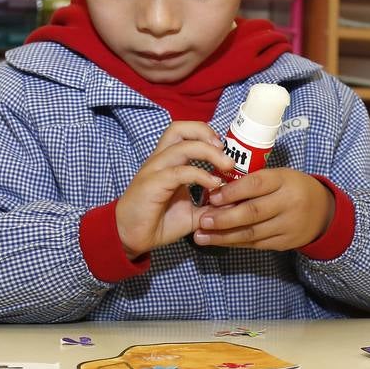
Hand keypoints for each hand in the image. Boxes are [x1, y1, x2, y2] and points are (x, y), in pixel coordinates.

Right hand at [115, 122, 233, 259]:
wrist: (131, 239)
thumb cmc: (159, 222)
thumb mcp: (194, 213)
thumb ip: (213, 206)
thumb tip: (238, 202)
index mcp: (170, 162)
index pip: (186, 133)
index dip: (207, 134)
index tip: (227, 150)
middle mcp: (161, 161)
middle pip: (179, 129)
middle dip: (205, 133)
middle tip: (225, 150)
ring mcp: (155, 170)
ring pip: (182, 146)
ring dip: (209, 152)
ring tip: (227, 166)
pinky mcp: (152, 184)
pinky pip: (179, 172)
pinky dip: (200, 175)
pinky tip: (213, 184)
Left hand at [193, 168, 335, 251]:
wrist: (323, 212)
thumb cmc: (292, 188)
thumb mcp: (278, 177)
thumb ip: (252, 183)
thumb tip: (216, 194)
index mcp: (285, 181)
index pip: (256, 185)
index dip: (232, 192)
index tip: (211, 197)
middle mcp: (289, 203)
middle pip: (253, 213)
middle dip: (224, 218)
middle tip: (202, 220)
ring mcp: (288, 226)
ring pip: (252, 233)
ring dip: (224, 236)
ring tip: (201, 236)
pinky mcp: (285, 243)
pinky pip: (256, 244)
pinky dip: (235, 243)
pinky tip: (219, 241)